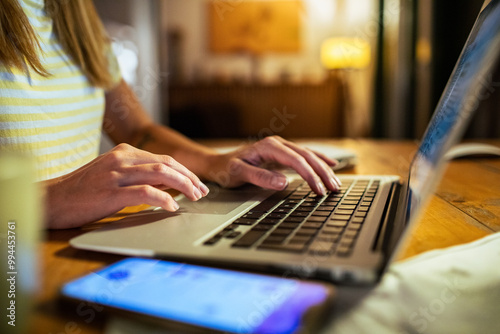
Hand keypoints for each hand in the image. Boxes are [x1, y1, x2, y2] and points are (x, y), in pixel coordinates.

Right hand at [43, 143, 208, 228]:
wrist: (52, 200)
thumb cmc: (84, 191)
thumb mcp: (114, 176)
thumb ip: (140, 176)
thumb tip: (170, 184)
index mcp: (124, 152)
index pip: (164, 159)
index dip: (185, 172)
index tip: (198, 184)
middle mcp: (122, 159)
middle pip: (166, 164)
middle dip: (189, 177)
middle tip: (203, 191)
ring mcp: (116, 174)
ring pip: (160, 174)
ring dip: (183, 185)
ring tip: (195, 197)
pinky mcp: (111, 191)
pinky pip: (145, 192)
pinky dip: (164, 199)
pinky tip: (173, 207)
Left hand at [205, 136, 340, 194]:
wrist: (218, 164)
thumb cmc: (226, 170)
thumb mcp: (238, 174)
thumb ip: (260, 177)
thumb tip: (283, 182)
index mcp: (268, 146)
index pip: (296, 159)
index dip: (310, 174)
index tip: (319, 190)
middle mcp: (277, 144)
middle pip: (306, 156)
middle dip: (322, 172)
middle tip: (334, 189)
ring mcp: (280, 148)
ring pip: (308, 155)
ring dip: (324, 168)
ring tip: (336, 183)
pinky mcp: (282, 155)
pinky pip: (305, 156)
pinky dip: (319, 161)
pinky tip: (331, 165)